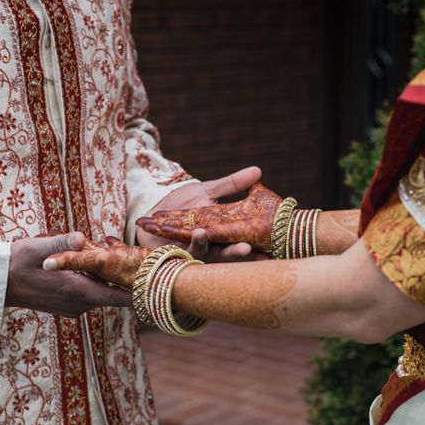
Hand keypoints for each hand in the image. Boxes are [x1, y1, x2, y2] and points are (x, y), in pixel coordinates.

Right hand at [5, 232, 130, 316]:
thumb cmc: (18, 262)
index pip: (119, 297)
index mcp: (78, 291)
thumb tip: (81, 237)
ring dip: (105, 276)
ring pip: (101, 291)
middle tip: (135, 257)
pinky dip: (93, 280)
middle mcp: (80, 304)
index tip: (156, 283)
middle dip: (122, 275)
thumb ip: (62, 242)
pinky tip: (86, 264)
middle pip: (113, 291)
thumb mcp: (39, 247)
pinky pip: (89, 293)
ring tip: (111, 253)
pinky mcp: (68, 306)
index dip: (139, 291)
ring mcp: (74, 307)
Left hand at [137, 182, 281, 251]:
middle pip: (226, 253)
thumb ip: (231, 185)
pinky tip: (191, 233)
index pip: (242, 242)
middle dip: (236, 253)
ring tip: (203, 232)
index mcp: (222, 233)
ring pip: (203, 254)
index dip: (256, 249)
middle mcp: (210, 246)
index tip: (271, 250)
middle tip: (247, 250)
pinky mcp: (174, 253)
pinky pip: (182, 252)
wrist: (152, 209)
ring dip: (205, 245)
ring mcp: (192, 251)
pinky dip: (186, 243)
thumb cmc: (181, 202)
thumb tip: (258, 171)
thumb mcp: (207, 190)